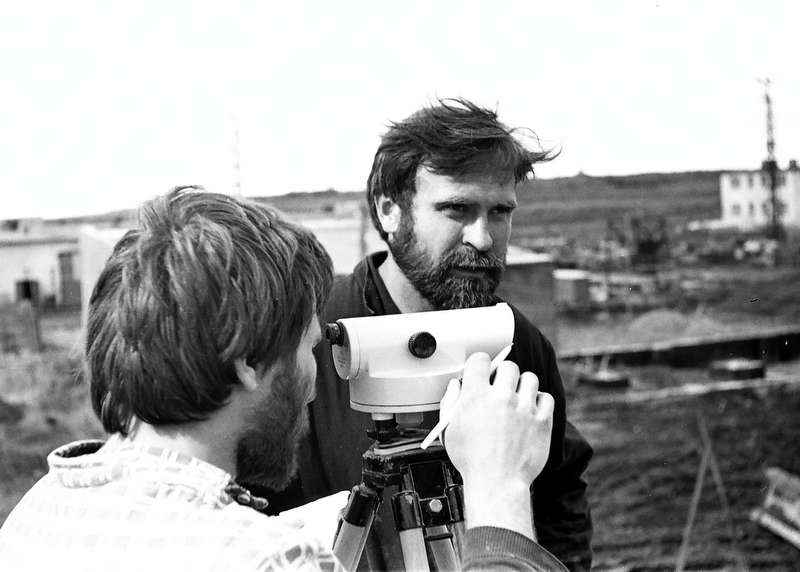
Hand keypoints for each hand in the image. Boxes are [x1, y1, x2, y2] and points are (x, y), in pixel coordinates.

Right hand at [439, 352, 554, 538]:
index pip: (480, 359)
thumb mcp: (449, 429)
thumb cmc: (471, 460)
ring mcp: (524, 408)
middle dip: (503, 375)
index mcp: (476, 396)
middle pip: (508, 366)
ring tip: (517, 399)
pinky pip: (546, 398)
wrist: (496, 484)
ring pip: (530, 378)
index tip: (481, 372)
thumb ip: (451, 402)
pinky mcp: (542, 421)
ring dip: (522, 386)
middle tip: (500, 388)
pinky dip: (539, 402)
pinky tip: (530, 411)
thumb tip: (456, 385)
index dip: (479, 364)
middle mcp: (502, 397)